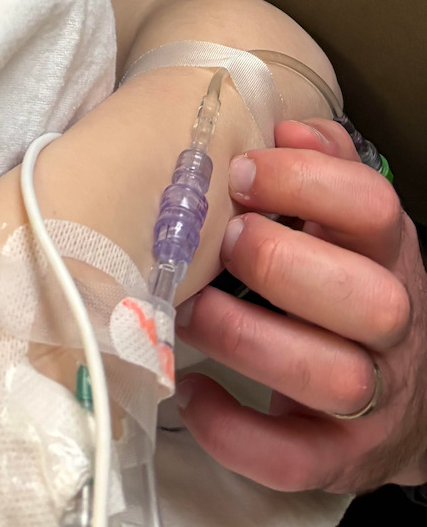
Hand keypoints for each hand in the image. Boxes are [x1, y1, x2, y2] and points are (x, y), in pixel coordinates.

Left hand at [176, 119, 426, 492]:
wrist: (398, 394)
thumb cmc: (341, 278)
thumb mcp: (342, 218)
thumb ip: (318, 166)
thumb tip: (282, 129)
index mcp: (387, 250)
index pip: (374, 206)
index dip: (303, 183)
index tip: (238, 175)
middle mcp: (393, 322)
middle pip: (368, 299)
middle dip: (280, 263)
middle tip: (220, 243)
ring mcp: (373, 396)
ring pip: (333, 379)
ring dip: (248, 340)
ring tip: (188, 311)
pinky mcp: (340, 457)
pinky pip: (293, 459)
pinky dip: (236, 432)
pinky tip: (191, 391)